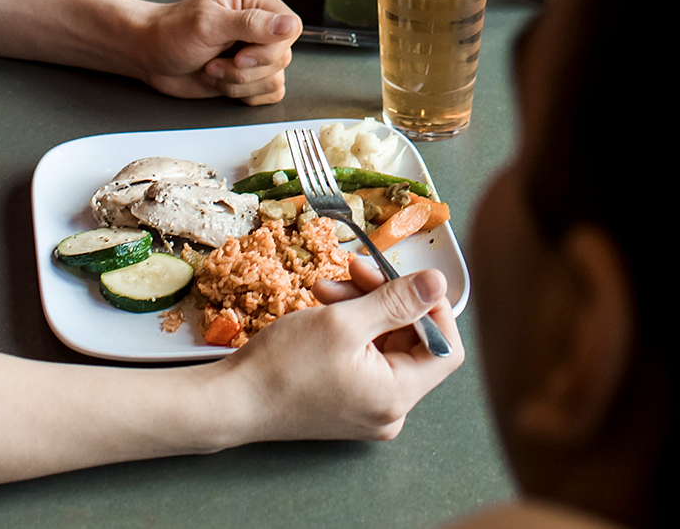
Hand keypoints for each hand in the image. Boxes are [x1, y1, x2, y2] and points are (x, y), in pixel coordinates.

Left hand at [132, 0, 299, 103]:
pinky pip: (268, 92)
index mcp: (254, 0)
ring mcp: (254, 51)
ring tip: (213, 68)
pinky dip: (243, 94)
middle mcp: (259, 25)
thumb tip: (289, 25)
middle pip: (283, 56)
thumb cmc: (170, 32)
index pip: (291, 27)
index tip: (241, 55)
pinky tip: (222, 81)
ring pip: (275, 77)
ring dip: (239, 83)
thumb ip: (251, 23)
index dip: (269, 48)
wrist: (150, 55)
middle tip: (216, 61)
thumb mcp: (209, 23)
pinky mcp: (249, 75)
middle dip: (246, 70)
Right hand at [215, 259, 462, 441]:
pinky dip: (350, 328)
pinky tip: (324, 306)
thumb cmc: (282, 367)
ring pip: (384, 343)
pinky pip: (364, 357)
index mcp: (397, 396)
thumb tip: (438, 283)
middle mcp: (390, 409)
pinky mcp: (348, 402)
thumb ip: (397, 301)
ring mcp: (368, 408)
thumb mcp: (344, 322)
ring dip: (362, 307)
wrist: (234, 401)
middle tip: (356, 270)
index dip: (433, 308)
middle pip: (411, 341)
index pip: (445, 348)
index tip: (408, 279)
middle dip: (386, 299)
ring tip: (328, 287)